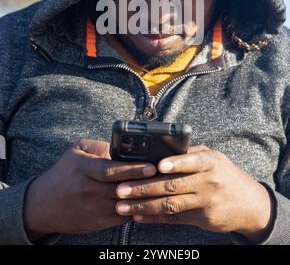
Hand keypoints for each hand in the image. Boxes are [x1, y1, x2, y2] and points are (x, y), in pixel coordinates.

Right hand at [24, 139, 156, 238]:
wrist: (43, 205)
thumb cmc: (64, 173)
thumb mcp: (76, 150)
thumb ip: (98, 145)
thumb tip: (121, 147)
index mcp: (84, 169)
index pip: (110, 170)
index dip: (132, 169)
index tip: (150, 166)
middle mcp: (89, 190)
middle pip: (122, 188)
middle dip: (145, 183)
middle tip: (166, 177)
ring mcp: (94, 208)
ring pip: (125, 205)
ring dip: (145, 198)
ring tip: (163, 190)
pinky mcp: (98, 223)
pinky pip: (123, 218)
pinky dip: (137, 211)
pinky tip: (151, 203)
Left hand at [115, 145, 275, 242]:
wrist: (251, 204)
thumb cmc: (226, 174)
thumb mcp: (214, 158)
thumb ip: (190, 153)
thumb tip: (161, 148)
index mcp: (211, 162)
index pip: (193, 161)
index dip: (175, 163)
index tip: (158, 165)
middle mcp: (209, 183)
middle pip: (173, 186)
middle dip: (144, 188)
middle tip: (121, 189)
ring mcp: (205, 203)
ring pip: (170, 205)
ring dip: (143, 206)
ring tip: (122, 206)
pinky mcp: (202, 220)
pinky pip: (174, 219)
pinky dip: (154, 218)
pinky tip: (138, 216)